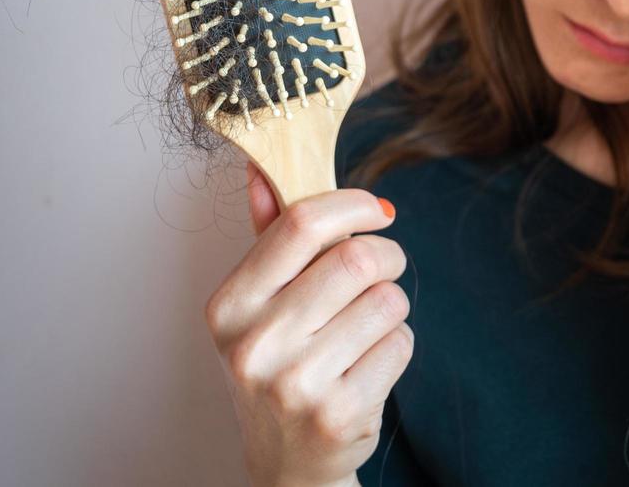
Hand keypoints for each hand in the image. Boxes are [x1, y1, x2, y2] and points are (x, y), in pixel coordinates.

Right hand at [203, 164, 410, 486]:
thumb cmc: (282, 363)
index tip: (376, 211)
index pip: (302, 224)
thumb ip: (269, 235)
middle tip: (384, 269)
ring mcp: (294, 384)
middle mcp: (253, 345)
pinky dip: (397, 346)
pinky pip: (400, 344)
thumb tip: (263, 169)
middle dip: (387, 256)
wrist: (288, 459)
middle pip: (357, 259)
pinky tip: (367, 365)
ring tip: (366, 327)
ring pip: (388, 300)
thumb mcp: (261, 303)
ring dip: (392, 306)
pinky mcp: (337, 412)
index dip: (353, 205)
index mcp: (228, 306)